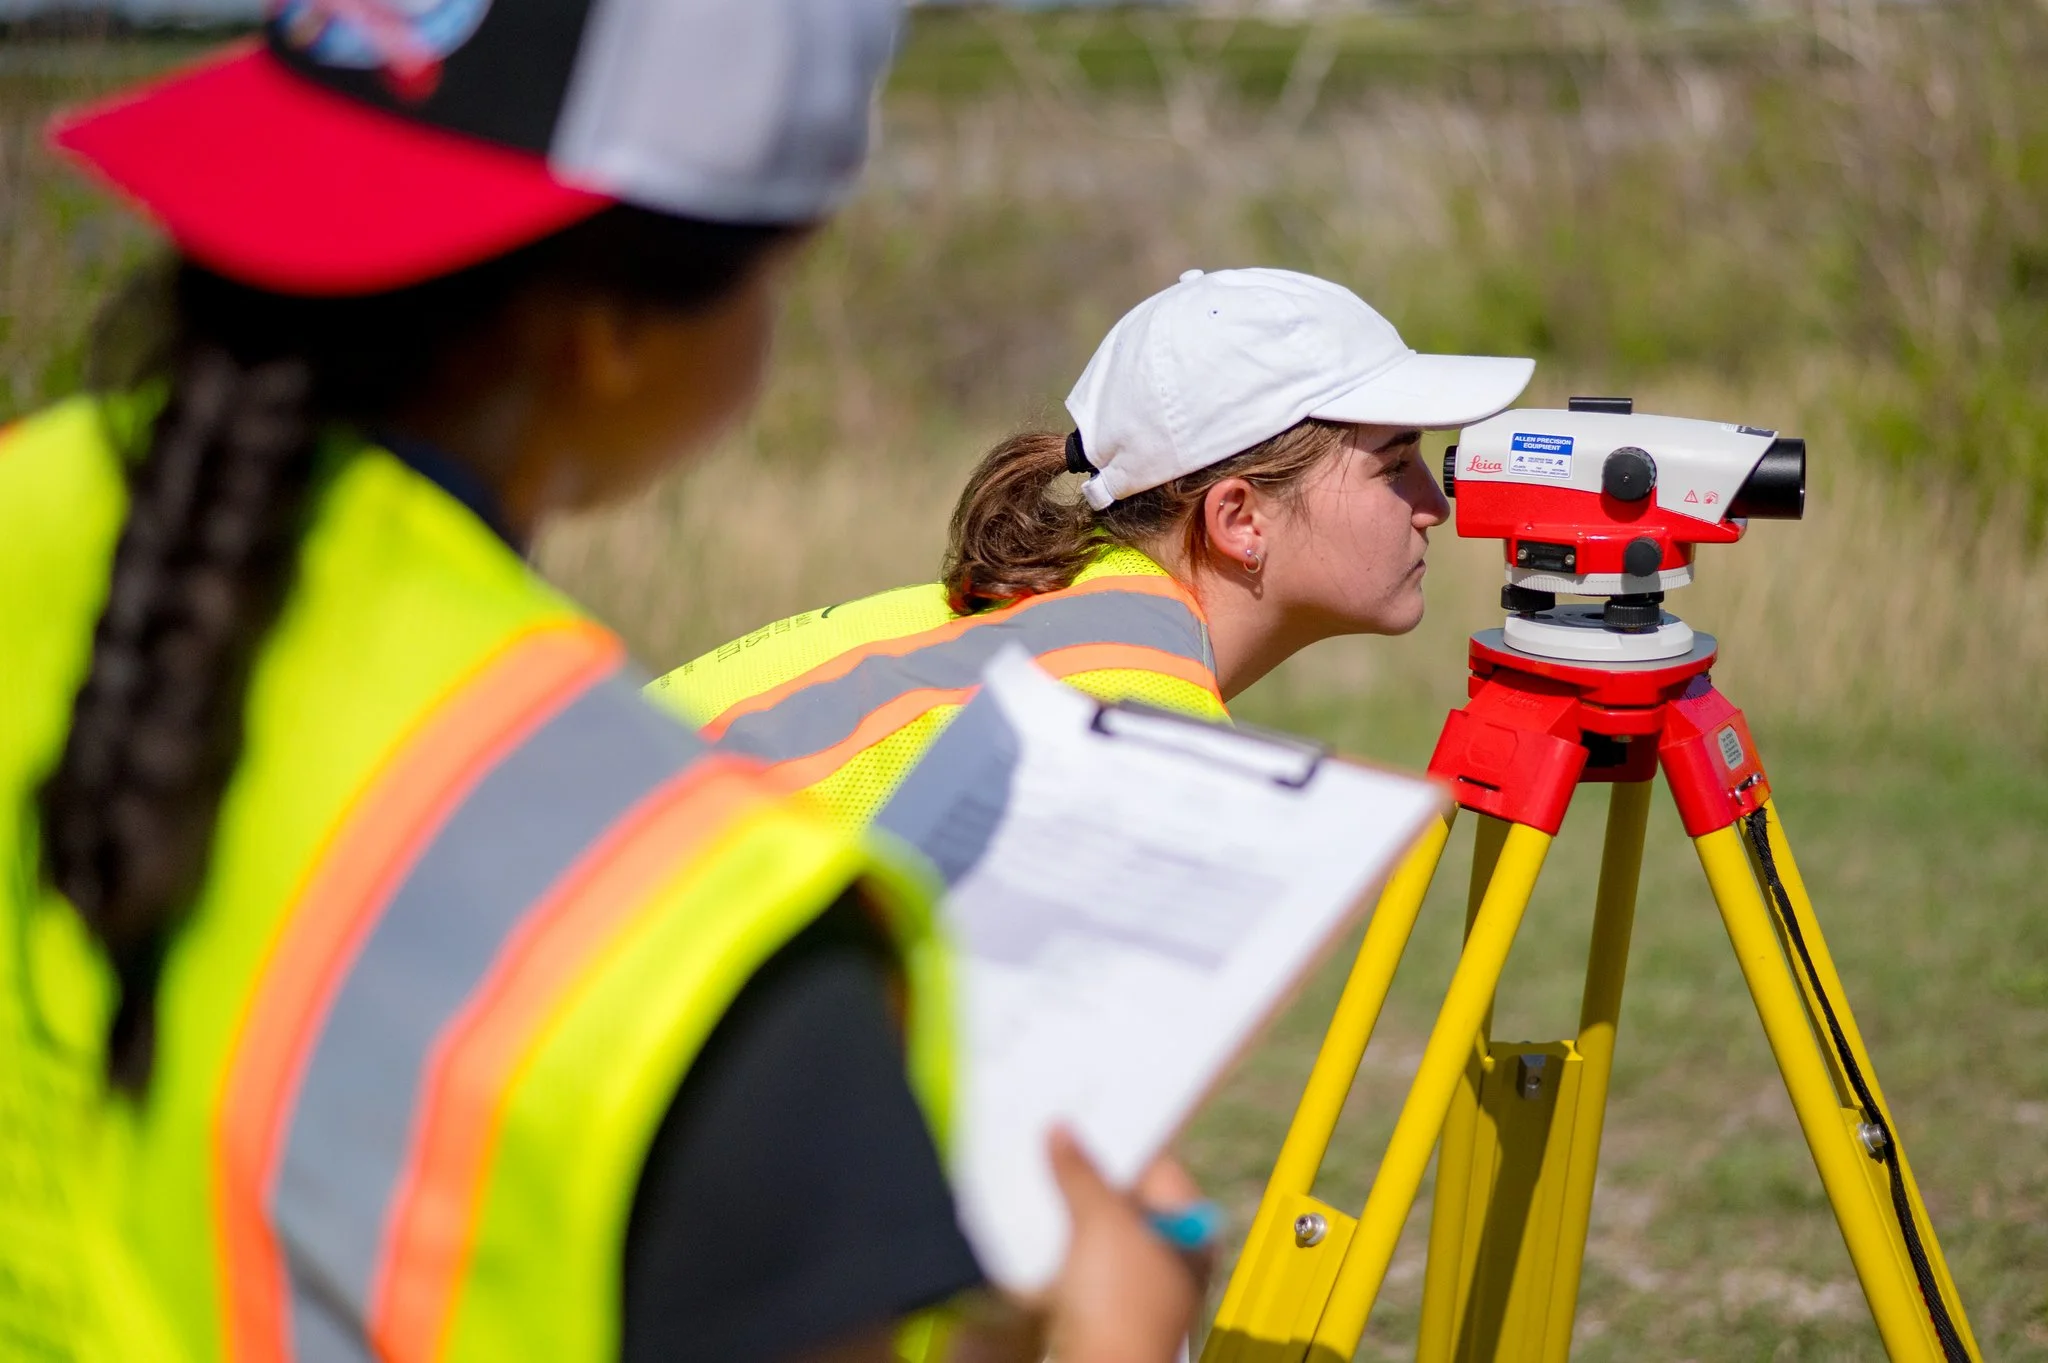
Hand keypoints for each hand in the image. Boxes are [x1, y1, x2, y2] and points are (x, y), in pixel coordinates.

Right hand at [1042, 1126, 1207, 1362]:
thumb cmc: (1124, 1310)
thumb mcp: (1099, 1223)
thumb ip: (1081, 1172)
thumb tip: (1064, 1133)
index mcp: (1192, 1228)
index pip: (1159, 1164)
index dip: (1122, 1140)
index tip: (1087, 1119)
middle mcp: (1174, 1254)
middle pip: (1128, 1194)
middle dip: (1091, 1174)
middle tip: (1059, 1145)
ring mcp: (1142, 1282)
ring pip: (1103, 1226)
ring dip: (1074, 1207)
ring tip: (1046, 1181)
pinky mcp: (1110, 1304)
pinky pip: (1085, 1257)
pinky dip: (1066, 1242)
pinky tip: (1044, 1229)